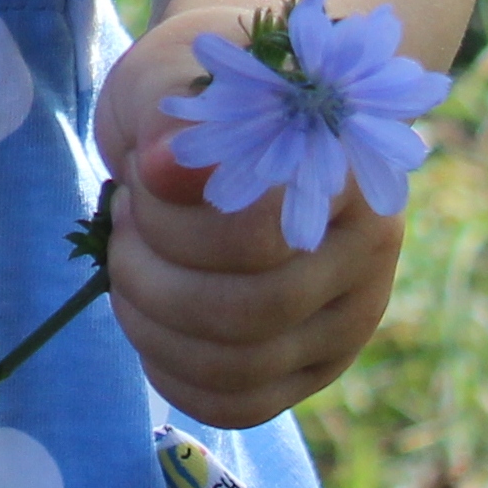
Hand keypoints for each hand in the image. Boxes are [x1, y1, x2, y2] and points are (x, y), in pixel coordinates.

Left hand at [93, 8, 408, 428]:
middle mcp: (365, 255)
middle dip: (148, 274)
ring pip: (239, 367)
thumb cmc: (203, 95)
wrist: (242, 115)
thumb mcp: (174, 83)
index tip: (140, 172)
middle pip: (248, 313)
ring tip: (128, 262)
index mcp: (344, 174)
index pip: (253, 236)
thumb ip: (173, 123)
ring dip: (150, 321)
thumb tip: (165, 169)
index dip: (169, 219)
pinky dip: (173, 374)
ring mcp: (348, 319)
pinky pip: (243, 405)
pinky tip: (147, 322)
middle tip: (121, 222)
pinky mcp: (317, 365)